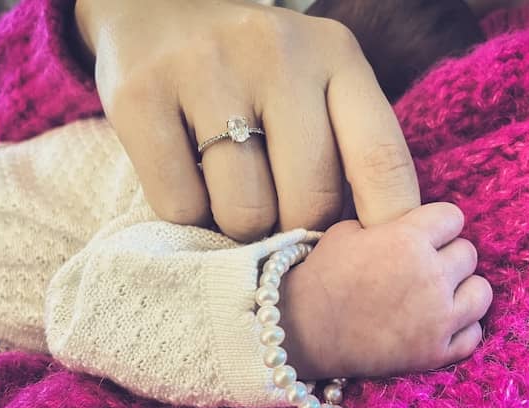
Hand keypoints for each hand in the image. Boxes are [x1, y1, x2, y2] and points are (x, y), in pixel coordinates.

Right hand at [75, 0, 419, 241]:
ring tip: (232, 192)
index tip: (377, 262)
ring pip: (244, 212)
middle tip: (280, 216)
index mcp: (335, 55)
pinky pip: (181, 207)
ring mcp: (206, 71)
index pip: (381, 156)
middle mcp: (277, 55)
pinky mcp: (141, 97)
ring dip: (241, 226)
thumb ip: (346, 147)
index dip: (387, 225)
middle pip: (310, 200)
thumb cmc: (253, 68)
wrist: (155, 9)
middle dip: (298, 230)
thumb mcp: (316, 83)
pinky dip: (189, 215)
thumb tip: (367, 244)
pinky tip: (189, 180)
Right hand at [279, 203, 491, 379]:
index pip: (453, 217)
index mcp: (407, 239)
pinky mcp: (435, 353)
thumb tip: (409, 221)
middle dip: (447, 256)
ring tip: (440, 293)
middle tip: (423, 266)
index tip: (425, 234)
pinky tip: (440, 323)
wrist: (302, 332)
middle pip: (468, 253)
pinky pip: (473, 334)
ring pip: (481, 292)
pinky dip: (460, 329)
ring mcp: (437, 318)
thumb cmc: (321, 278)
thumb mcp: (347, 231)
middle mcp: (429, 276)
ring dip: (463, 290)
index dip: (438, 225)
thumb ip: (388, 223)